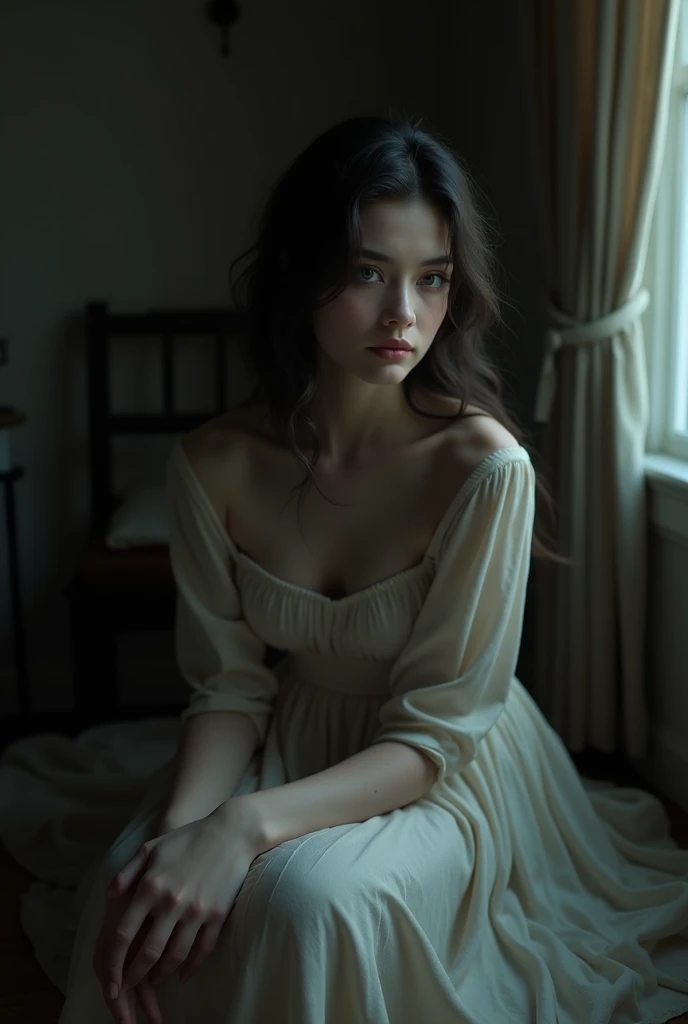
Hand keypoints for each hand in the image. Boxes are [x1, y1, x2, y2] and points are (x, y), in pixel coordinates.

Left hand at [97, 806, 258, 1003]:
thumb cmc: (187, 838)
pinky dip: (192, 967)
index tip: (108, 979)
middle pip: (147, 953)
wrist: (232, 832)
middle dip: (134, 977)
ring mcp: (197, 911)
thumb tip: (110, 897)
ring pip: (175, 957)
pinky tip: (184, 974)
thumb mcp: (151, 848)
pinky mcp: (218, 915)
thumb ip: (126, 873)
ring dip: (161, 974)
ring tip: (155, 980)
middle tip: (127, 989)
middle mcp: (172, 902)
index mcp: (150, 886)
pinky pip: (202, 951)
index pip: (123, 935)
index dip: (112, 963)